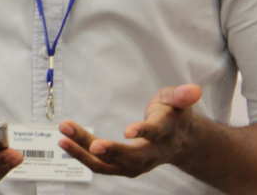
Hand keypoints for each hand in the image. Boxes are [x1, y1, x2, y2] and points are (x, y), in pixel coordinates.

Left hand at [58, 83, 201, 177]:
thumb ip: (181, 96)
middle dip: (111, 151)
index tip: (128, 131)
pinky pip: (101, 165)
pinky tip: (64, 142)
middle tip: (91, 144)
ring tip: (63, 137)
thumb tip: (193, 89)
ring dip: (86, 153)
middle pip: (131, 157)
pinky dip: (82, 156)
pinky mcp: (124, 167)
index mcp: (167, 133)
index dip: (143, 132)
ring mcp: (138, 164)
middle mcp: (153, 153)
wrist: (181, 142)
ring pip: (111, 164)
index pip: (156, 133)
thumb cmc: (174, 115)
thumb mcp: (178, 100)